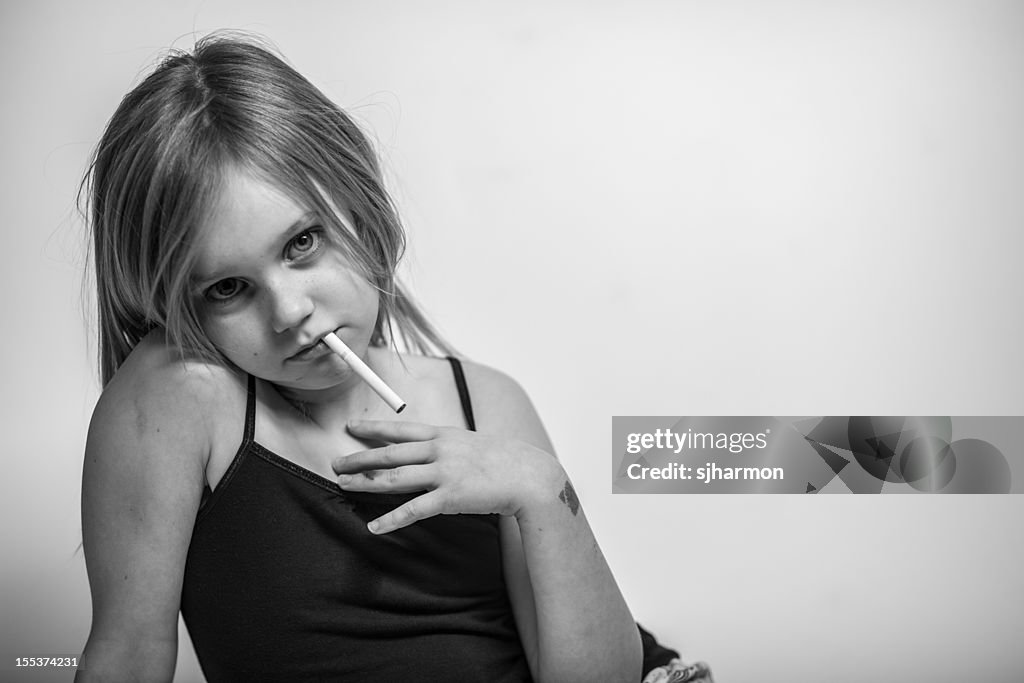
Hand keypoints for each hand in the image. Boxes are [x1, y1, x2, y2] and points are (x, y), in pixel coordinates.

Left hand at [331, 420, 561, 533]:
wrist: (528, 475)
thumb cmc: (504, 460)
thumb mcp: (472, 443)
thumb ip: (449, 447)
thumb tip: (431, 450)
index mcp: (444, 435)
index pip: (401, 429)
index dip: (373, 428)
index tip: (351, 427)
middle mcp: (440, 450)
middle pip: (390, 452)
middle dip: (359, 457)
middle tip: (336, 463)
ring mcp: (444, 473)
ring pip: (395, 477)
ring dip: (366, 482)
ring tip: (343, 485)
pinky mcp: (450, 497)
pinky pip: (414, 509)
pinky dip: (392, 519)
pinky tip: (374, 527)